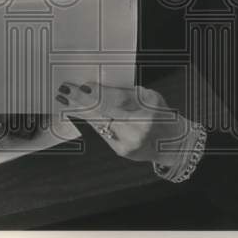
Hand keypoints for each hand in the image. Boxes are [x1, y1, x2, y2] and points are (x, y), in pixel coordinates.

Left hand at [56, 80, 183, 163]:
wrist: (172, 142)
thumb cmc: (161, 115)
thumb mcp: (151, 97)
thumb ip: (127, 93)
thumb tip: (98, 86)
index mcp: (148, 113)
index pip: (117, 101)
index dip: (98, 93)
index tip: (83, 85)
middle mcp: (137, 131)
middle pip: (103, 113)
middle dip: (81, 101)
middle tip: (65, 91)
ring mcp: (128, 144)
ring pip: (98, 124)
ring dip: (80, 111)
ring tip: (65, 101)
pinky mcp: (121, 152)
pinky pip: (101, 133)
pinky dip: (90, 121)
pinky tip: (78, 113)